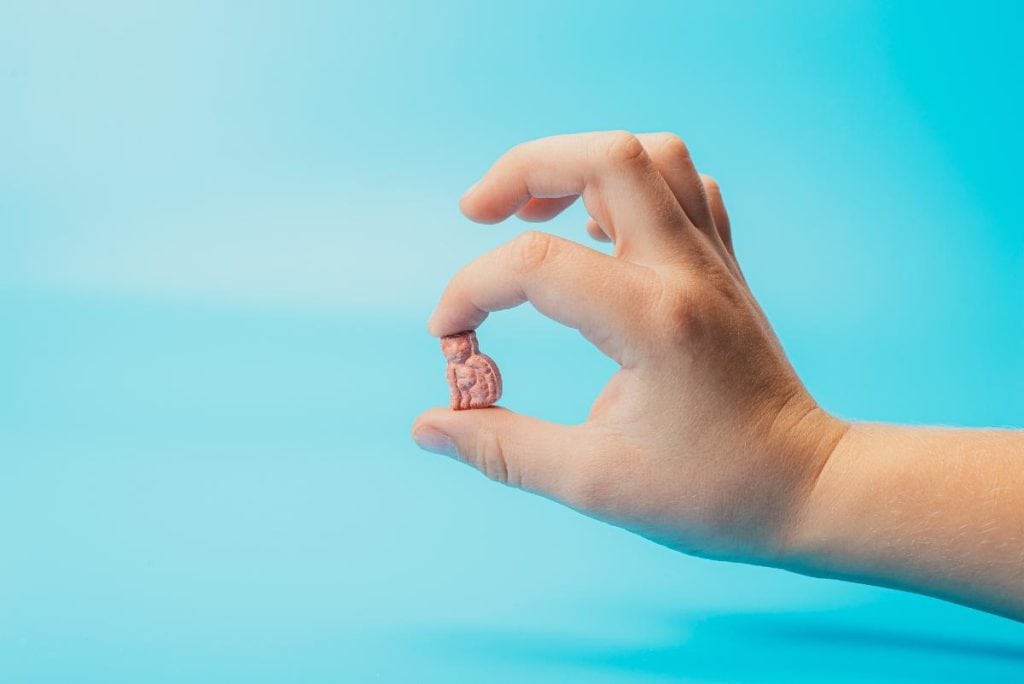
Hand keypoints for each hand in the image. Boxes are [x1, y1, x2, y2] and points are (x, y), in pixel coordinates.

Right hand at [412, 131, 847, 565]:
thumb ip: (501, 449)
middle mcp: (686, 272)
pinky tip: (600, 232)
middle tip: (476, 212)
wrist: (806, 488)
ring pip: (652, 155)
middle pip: (606, 155)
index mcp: (652, 323)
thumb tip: (427, 426)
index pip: (535, 266)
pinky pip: (684, 188)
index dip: (469, 292)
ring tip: (536, 214)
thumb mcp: (593, 483)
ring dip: (581, 167)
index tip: (448, 336)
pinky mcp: (724, 267)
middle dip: (524, 167)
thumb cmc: (709, 494)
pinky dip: (632, 187)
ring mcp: (713, 262)